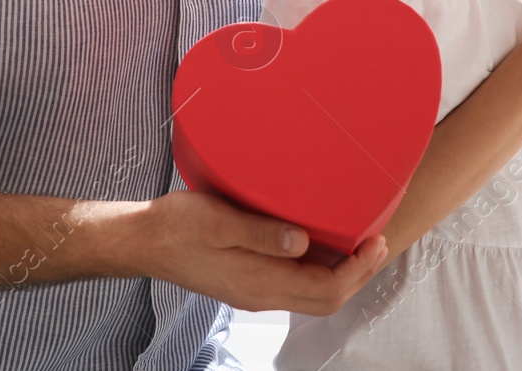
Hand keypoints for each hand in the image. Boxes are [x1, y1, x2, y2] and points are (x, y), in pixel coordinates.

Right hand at [135, 189, 387, 314]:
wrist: (142, 241)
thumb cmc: (176, 227)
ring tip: (359, 241)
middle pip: (326, 299)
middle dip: (359, 274)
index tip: (376, 240)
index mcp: (259, 284)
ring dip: (342, 273)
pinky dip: (320, 268)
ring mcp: (254, 291)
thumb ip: (261, 233)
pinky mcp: (248, 280)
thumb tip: (303, 241)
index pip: (326, 289)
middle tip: (379, 241)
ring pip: (312, 294)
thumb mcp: (218, 222)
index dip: (358, 268)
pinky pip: (296, 284)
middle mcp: (261, 295)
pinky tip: (323, 242)